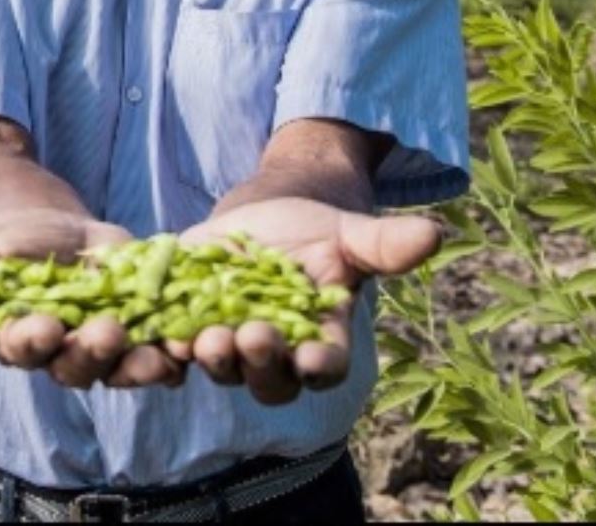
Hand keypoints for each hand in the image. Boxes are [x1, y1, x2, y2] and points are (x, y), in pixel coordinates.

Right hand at [0, 209, 191, 389]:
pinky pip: (156, 355)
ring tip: (155, 354)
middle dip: (91, 353)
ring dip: (136, 367)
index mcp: (17, 339)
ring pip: (118, 370)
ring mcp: (101, 349)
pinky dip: (171, 353)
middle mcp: (59, 355)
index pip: (23, 349)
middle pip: (74, 367)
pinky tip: (184, 345)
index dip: (34, 341)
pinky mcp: (139, 336)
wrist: (55, 228)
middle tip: (107, 332)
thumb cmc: (11, 244)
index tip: (45, 326)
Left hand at [175, 197, 441, 403]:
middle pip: (271, 379)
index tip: (313, 358)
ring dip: (214, 357)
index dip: (319, 365)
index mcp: (322, 340)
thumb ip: (384, 244)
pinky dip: (169, 341)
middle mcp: (278, 355)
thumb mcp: (348, 233)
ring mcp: (231, 344)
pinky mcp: (189, 325)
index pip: (325, 365)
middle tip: (253, 337)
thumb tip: (435, 235)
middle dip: (261, 363)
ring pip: (224, 367)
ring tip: (205, 336)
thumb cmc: (316, 230)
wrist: (263, 216)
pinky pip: (178, 345)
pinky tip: (161, 330)